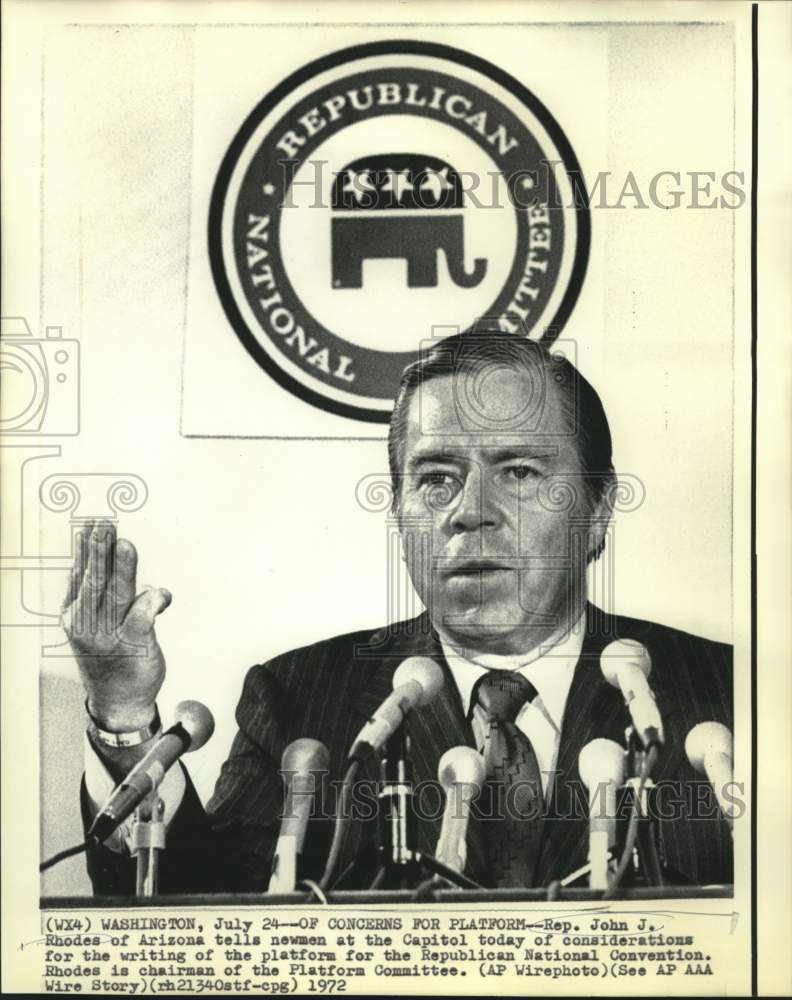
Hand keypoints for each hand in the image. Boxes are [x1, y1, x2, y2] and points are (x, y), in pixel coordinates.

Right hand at [62, 520, 171, 731]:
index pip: (81, 575)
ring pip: (116, 595)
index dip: (87, 549)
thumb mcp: (95, 622)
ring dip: (123, 568)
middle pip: (95, 581)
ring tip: (126, 544)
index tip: (92, 525)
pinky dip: (152, 600)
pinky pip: (142, 617)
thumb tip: (110, 556)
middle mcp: (87, 625)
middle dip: (100, 551)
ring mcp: (109, 636)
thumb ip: (102, 593)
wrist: (119, 699)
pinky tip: (160, 593)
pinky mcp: (134, 645)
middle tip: (105, 525)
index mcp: (75, 615)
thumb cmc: (110, 654)